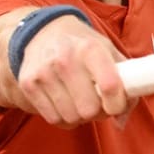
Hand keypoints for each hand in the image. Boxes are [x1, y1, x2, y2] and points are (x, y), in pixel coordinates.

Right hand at [13, 15, 136, 128]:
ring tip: (79, 100)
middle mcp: (65, 59)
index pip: (110, 86)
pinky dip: (62, 117)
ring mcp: (44, 72)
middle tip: (96, 102)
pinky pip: (53, 119)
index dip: (117, 103)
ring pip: (71, 118)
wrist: (43, 32)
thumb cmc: (82, 46)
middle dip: (98, 112)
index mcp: (90, 48)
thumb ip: (125, 83)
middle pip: (90, 110)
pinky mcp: (28, 84)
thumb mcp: (108, 51)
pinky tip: (64, 101)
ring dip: (79, 116)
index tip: (116, 103)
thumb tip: (121, 121)